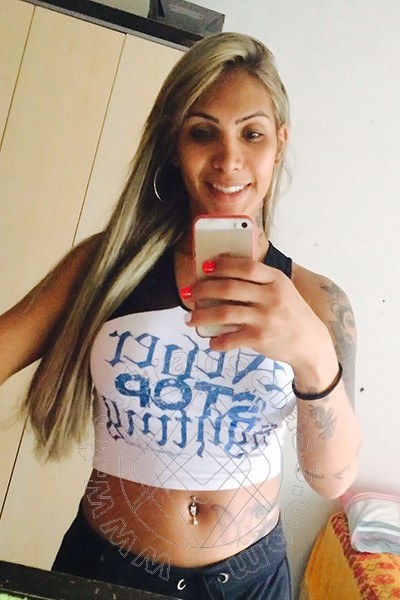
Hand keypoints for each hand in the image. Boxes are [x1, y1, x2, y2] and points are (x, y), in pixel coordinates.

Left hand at [184, 255, 333, 372]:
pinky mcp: (260, 338)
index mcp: (276, 280)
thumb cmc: (291, 314)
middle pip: (229, 288)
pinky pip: (231, 338)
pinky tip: (211, 343)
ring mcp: (265, 318)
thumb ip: (261, 281)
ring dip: (202, 316)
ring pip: (224, 312)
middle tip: (189, 293)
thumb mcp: (283, 290)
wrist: (310, 343)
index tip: (205, 267)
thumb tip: (224, 274)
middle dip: (203, 289)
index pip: (246, 267)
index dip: (223, 265)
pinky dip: (218, 342)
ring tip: (189, 319)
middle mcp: (271, 296)